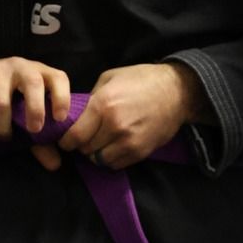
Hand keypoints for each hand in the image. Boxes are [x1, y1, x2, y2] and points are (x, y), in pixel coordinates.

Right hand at [0, 56, 71, 171]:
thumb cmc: (8, 97)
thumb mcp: (26, 114)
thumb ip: (41, 139)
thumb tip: (55, 165)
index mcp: (40, 73)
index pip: (58, 78)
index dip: (62, 97)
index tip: (60, 118)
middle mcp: (21, 67)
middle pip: (33, 83)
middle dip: (35, 109)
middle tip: (34, 130)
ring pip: (2, 101)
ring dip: (3, 125)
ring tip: (4, 136)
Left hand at [57, 62, 207, 169]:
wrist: (176, 92)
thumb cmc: (141, 80)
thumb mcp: (110, 78)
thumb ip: (92, 98)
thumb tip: (79, 116)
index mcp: (103, 106)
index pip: (75, 136)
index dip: (66, 142)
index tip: (66, 141)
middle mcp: (114, 127)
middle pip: (86, 149)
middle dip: (82, 145)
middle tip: (85, 139)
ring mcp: (129, 142)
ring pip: (99, 160)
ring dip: (96, 154)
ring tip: (99, 144)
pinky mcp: (140, 152)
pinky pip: (116, 164)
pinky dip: (111, 159)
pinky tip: (113, 147)